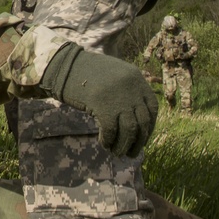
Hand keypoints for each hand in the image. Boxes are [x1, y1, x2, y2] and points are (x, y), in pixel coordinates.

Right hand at [40, 42, 157, 157]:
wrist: (65, 65)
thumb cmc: (88, 71)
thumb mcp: (114, 74)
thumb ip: (128, 89)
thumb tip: (135, 118)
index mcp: (136, 78)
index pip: (153, 108)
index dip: (149, 126)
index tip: (142, 137)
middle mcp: (131, 88)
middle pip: (143, 122)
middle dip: (138, 142)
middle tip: (131, 153)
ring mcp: (118, 97)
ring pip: (129, 130)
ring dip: (124, 145)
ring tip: (117, 153)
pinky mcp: (102, 106)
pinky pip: (111, 130)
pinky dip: (108, 140)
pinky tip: (104, 144)